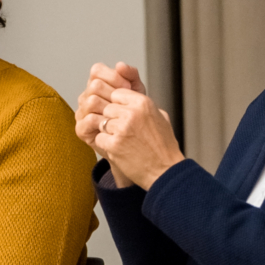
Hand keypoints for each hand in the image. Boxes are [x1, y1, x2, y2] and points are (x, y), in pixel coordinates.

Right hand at [75, 62, 148, 146]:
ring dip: (109, 107)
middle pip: (94, 85)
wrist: (135, 142)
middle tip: (126, 103)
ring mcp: (82, 113)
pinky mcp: (81, 129)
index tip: (127, 87)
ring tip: (121, 115)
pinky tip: (114, 125)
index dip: (113, 76)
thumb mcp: (136, 93)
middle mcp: (87, 97)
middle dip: (113, 92)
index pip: (97, 71)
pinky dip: (104, 121)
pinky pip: (89, 119)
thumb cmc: (134, 117)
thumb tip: (120, 65)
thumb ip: (131, 76)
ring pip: (91, 100)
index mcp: (97, 85)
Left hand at [82, 64, 183, 189]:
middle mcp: (131, 113)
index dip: (117, 105)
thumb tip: (129, 93)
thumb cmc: (163, 146)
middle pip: (106, 107)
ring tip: (122, 141)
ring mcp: (121, 129)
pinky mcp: (113, 145)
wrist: (165, 171)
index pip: (116, 93)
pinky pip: (99, 137)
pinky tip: (119, 149)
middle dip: (111, 119)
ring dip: (108, 132)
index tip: (123, 115)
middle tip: (122, 131)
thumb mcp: (160, 116)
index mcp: (143, 103)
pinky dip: (106, 144)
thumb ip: (143, 104)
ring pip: (101, 122)